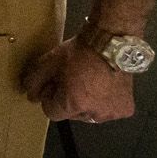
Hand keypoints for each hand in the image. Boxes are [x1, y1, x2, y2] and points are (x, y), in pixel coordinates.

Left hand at [21, 39, 135, 124]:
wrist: (111, 43)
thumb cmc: (80, 52)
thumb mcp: (49, 62)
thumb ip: (34, 81)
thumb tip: (30, 96)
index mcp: (73, 104)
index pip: (52, 112)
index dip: (51, 96)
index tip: (56, 82)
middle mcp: (94, 114)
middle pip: (71, 114)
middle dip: (68, 100)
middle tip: (73, 79)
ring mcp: (111, 113)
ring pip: (90, 114)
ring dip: (87, 103)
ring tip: (89, 81)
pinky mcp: (126, 109)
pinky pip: (108, 110)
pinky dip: (104, 102)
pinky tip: (103, 85)